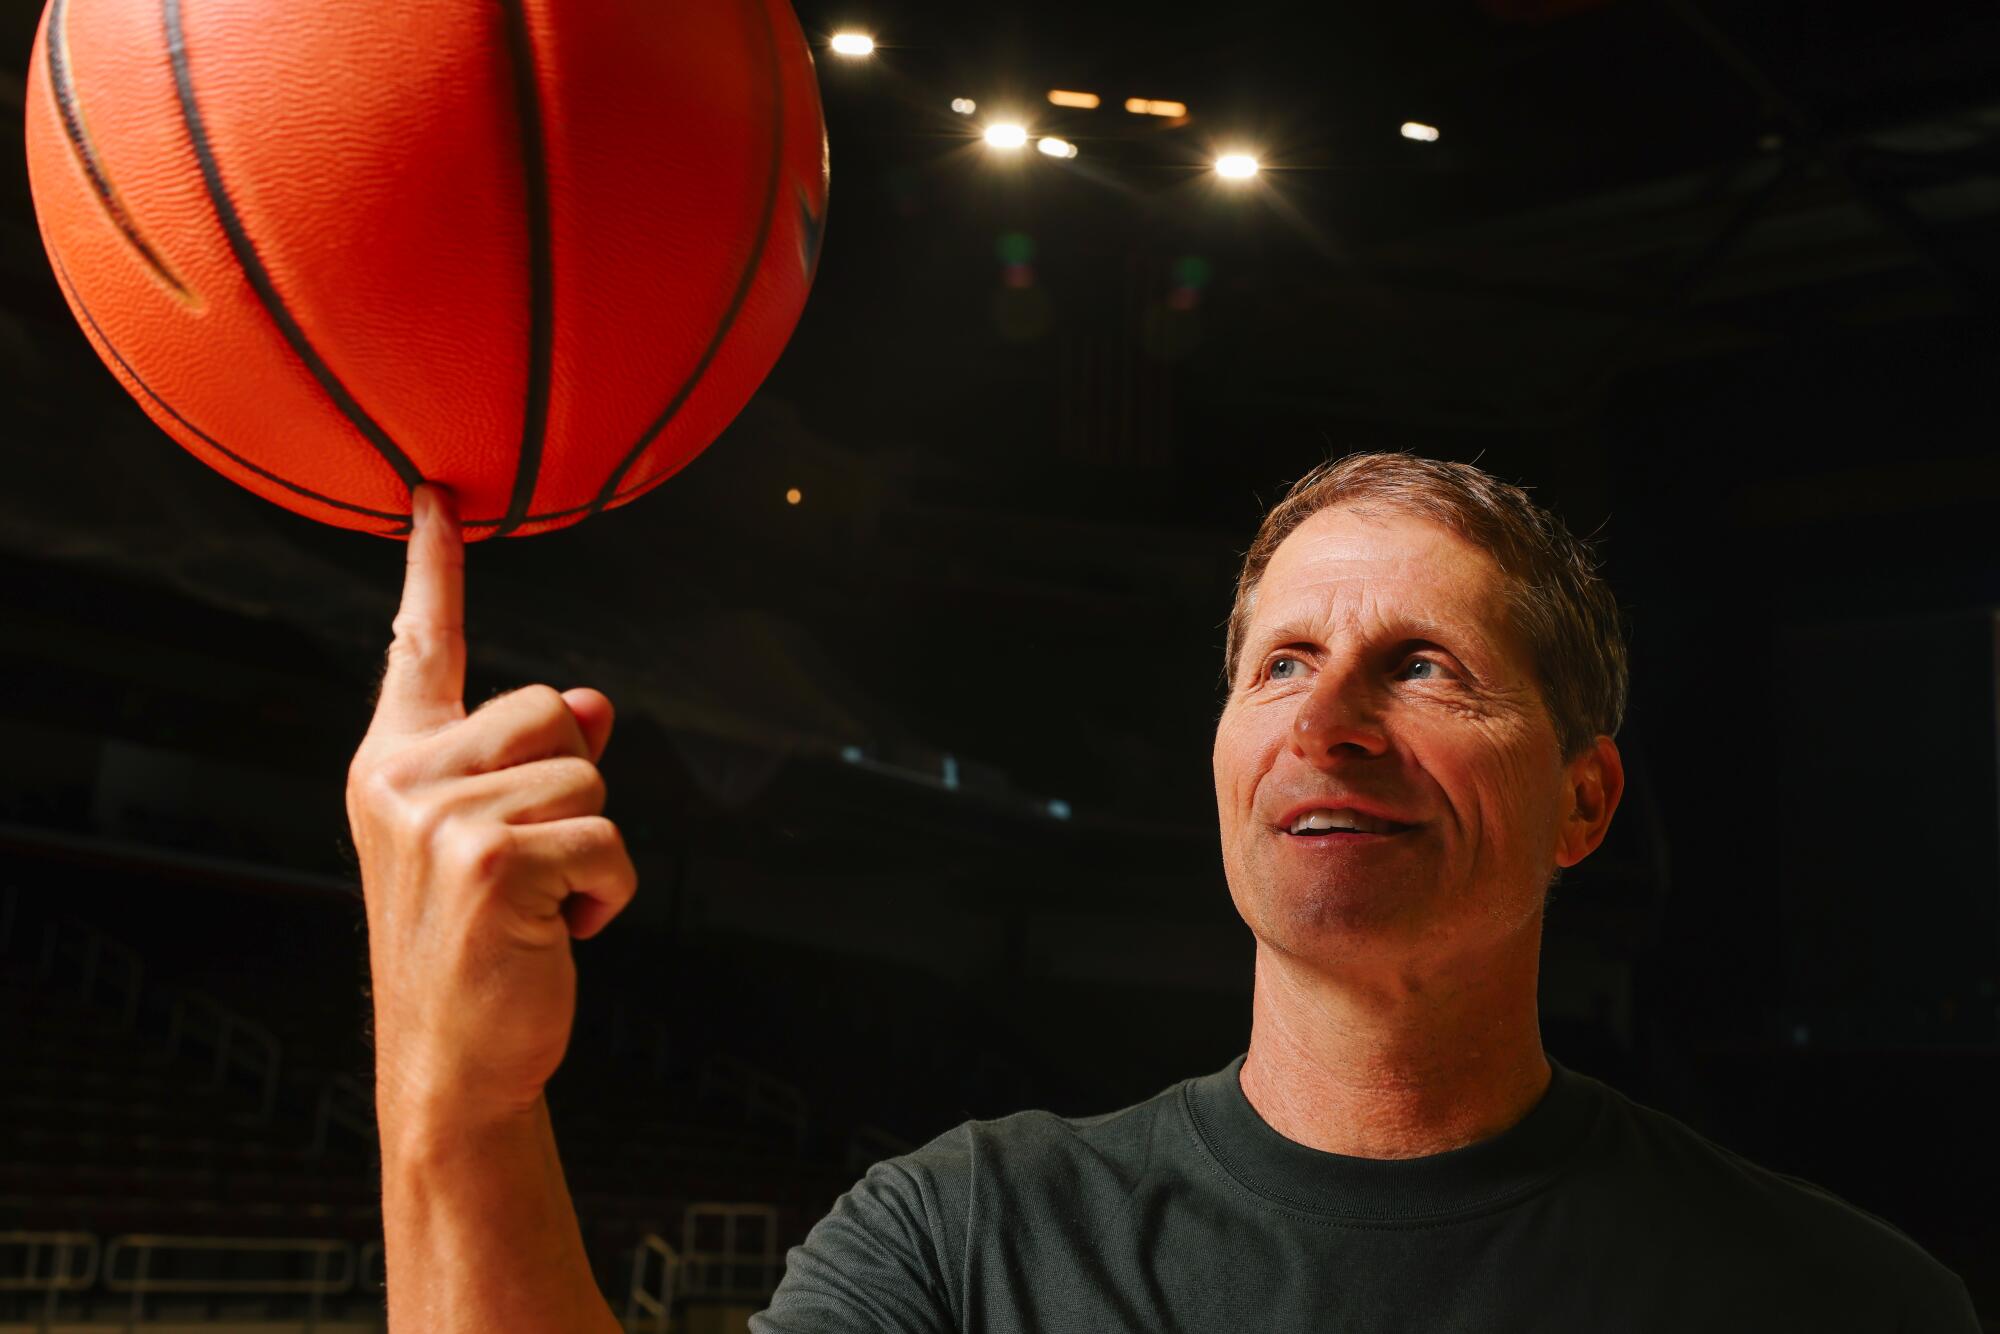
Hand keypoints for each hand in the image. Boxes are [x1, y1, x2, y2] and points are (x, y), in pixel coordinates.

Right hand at [345, 484, 637, 1125]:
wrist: (454, 1063)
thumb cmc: (479, 946)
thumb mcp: (497, 842)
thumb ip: (533, 764)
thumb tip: (595, 702)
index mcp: (393, 762)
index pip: (421, 648)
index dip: (434, 571)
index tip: (438, 496)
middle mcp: (401, 778)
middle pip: (553, 710)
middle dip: (573, 787)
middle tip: (527, 868)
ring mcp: (439, 819)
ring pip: (589, 779)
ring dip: (592, 852)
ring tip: (536, 910)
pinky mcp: (489, 863)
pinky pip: (609, 840)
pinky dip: (608, 894)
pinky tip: (558, 934)